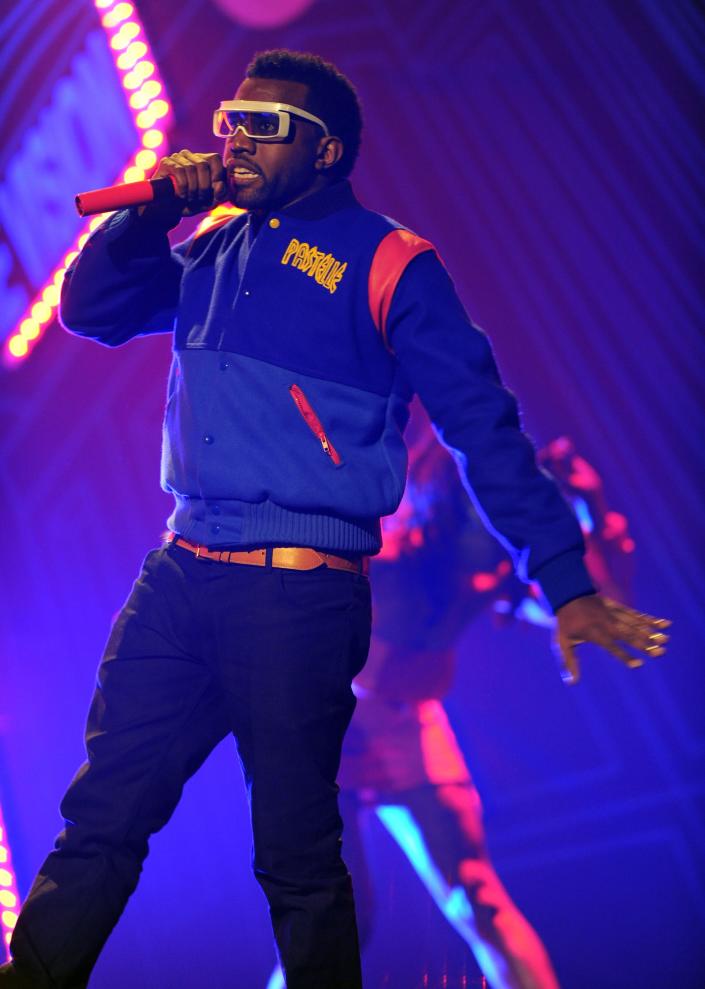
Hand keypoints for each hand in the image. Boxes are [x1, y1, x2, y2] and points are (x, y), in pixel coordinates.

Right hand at [141, 150, 227, 218]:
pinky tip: (181, 195)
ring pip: (191, 168)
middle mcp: (190, 156)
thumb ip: (219, 194)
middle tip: (200, 199)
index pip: (215, 158)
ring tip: (190, 198)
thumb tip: (220, 185)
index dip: (217, 174)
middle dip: (204, 186)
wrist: (168, 210)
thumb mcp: (209, 202)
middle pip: (203, 164)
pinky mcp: (166, 162)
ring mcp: (177, 158)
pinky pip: (179, 171)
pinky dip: (183, 186)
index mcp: (203, 161)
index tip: (214, 190)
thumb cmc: (191, 204)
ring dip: (193, 188)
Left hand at [554, 594, 669, 684]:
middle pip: (628, 635)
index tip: (638, 665)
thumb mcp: (562, 642)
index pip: (611, 647)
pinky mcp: (617, 607)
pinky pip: (635, 614)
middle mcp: (606, 623)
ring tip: (665, 640)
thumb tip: (572, 682)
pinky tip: (663, 624)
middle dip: (645, 645)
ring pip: (635, 624)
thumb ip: (569, 662)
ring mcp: (613, 614)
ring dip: (651, 632)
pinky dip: (649, 619)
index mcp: (594, 633)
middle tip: (660, 653)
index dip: (625, 656)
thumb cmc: (565, 622)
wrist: (567, 593)